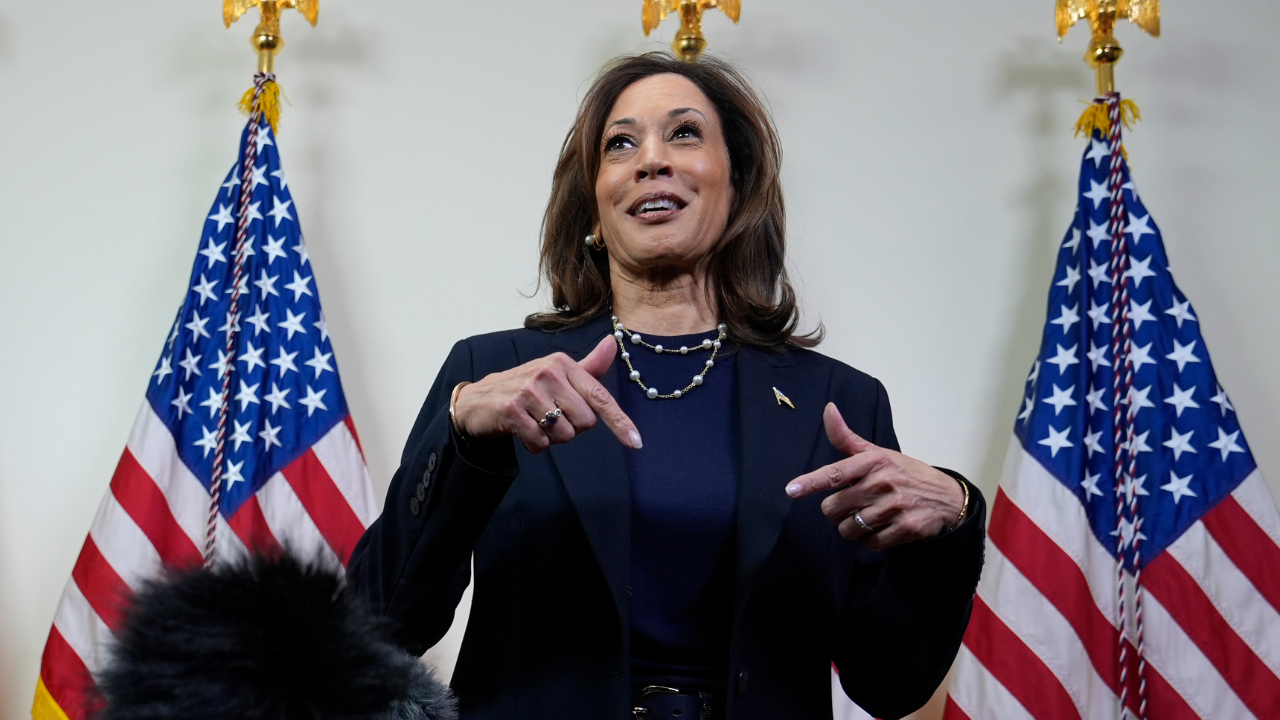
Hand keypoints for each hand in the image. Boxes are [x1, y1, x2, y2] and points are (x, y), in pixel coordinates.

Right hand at [453, 336, 642, 453]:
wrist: (478, 400)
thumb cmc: (525, 388)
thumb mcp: (557, 374)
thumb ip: (588, 366)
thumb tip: (612, 342)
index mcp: (563, 364)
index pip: (600, 396)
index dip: (620, 422)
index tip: (636, 442)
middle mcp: (548, 373)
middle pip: (585, 422)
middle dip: (572, 428)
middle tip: (551, 417)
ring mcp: (528, 391)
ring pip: (564, 435)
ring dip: (552, 438)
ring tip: (535, 422)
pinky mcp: (512, 410)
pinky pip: (541, 444)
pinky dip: (535, 446)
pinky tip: (523, 432)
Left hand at [784, 403, 963, 549]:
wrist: (947, 497)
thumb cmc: (905, 473)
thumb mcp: (879, 453)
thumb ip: (847, 438)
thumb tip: (828, 409)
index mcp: (874, 461)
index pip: (836, 473)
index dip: (811, 482)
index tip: (791, 490)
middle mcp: (884, 483)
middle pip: (834, 508)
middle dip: (837, 511)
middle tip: (853, 504)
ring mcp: (895, 507)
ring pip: (848, 529)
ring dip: (852, 528)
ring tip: (867, 517)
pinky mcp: (906, 529)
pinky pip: (868, 543)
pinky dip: (870, 540)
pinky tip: (882, 528)